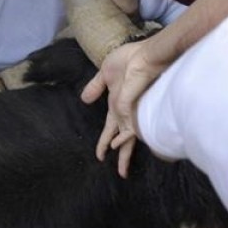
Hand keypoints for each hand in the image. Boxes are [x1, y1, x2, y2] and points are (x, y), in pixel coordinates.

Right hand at [81, 37, 164, 177]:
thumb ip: (95, 87)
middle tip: (121, 174)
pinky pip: (129, 125)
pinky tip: (119, 144)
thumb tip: (84, 99)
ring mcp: (132, 110)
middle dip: (121, 156)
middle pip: (121, 138)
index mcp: (117, 104)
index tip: (101, 155)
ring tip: (123, 171)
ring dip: (123, 152)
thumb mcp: (105, 73)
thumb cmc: (127, 59)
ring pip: (127, 137)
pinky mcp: (136, 106)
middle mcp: (126, 111)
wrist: (143, 53)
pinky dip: (124, 136)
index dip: (105, 141)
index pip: (110, 128)